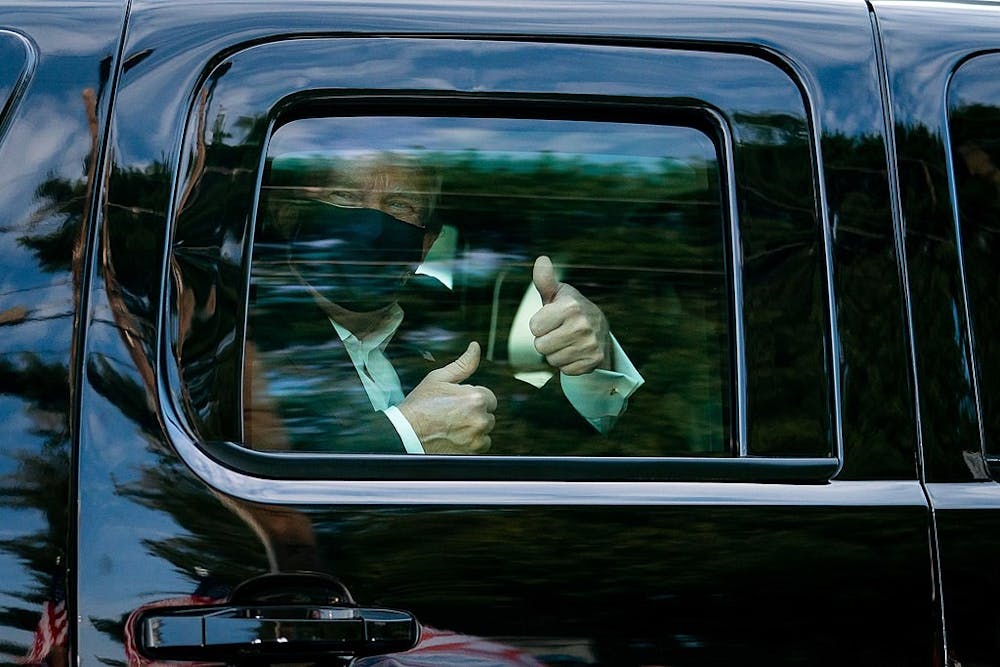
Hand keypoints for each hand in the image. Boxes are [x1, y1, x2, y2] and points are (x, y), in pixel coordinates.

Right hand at [398, 342, 496, 453]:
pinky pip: (480, 446)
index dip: (472, 399)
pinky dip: (470, 443)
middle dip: (474, 414)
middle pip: (488, 415)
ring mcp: (476, 438)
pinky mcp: (471, 453)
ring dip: (474, 429)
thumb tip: (475, 347)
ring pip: (485, 431)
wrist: (405, 434)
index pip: (488, 397)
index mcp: (476, 398)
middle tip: (451, 415)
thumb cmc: (419, 406)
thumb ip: (463, 364)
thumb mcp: (439, 378)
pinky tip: (453, 437)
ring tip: (451, 426)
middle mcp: (480, 419)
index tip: (456, 403)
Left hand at [529, 256, 610, 375]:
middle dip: (546, 341)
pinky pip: (565, 371)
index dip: (540, 324)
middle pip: (541, 346)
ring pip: (552, 360)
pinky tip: (576, 352)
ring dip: (556, 353)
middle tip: (559, 332)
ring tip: (568, 341)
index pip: (534, 327)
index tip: (552, 319)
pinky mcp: (593, 362)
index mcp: (570, 307)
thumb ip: (545, 280)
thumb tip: (541, 259)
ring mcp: (590, 345)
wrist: (600, 328)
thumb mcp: (558, 293)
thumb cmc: (571, 309)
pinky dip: (568, 364)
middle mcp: (582, 326)